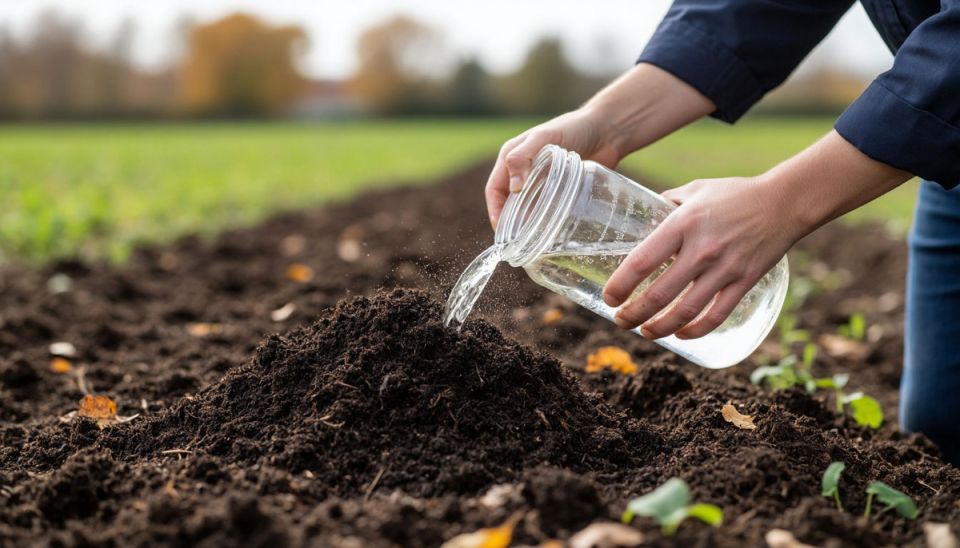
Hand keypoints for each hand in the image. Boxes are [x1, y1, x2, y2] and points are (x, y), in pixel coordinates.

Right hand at [484, 63, 716, 228]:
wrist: (607, 130)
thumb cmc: (574, 127)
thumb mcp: (545, 137)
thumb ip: (524, 156)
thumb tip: (513, 188)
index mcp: (512, 157)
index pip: (494, 189)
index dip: (494, 210)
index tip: (501, 232)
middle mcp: (523, 171)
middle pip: (508, 202)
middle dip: (509, 223)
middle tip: (516, 244)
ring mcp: (542, 182)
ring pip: (527, 208)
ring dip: (527, 225)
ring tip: (532, 244)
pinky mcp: (559, 190)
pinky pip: (546, 209)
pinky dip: (544, 222)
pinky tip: (550, 234)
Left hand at [602, 175, 798, 339]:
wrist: (784, 202)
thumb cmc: (733, 194)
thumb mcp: (694, 190)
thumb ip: (667, 204)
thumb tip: (642, 216)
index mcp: (683, 223)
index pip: (642, 261)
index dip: (621, 285)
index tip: (609, 297)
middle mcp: (702, 248)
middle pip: (660, 294)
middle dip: (634, 314)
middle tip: (620, 321)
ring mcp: (725, 268)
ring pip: (686, 311)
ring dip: (660, 328)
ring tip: (645, 333)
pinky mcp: (745, 282)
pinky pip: (717, 315)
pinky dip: (696, 330)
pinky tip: (681, 334)